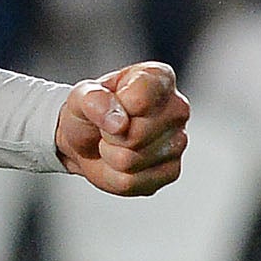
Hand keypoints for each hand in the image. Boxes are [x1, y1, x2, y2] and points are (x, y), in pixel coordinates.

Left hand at [57, 60, 189, 195]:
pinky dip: (116, 176)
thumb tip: (118, 123)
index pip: (142, 98)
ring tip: (114, 144)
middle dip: (111, 136)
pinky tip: (121, 162)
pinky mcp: (172, 171)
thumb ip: (94, 99)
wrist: (88, 140)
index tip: (111, 104)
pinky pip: (133, 182)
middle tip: (109, 129)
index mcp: (159, 78)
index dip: (117, 107)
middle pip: (137, 134)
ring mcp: (178, 141)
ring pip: (131, 160)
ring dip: (111, 156)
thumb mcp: (81, 96)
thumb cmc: (91, 111)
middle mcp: (177, 107)